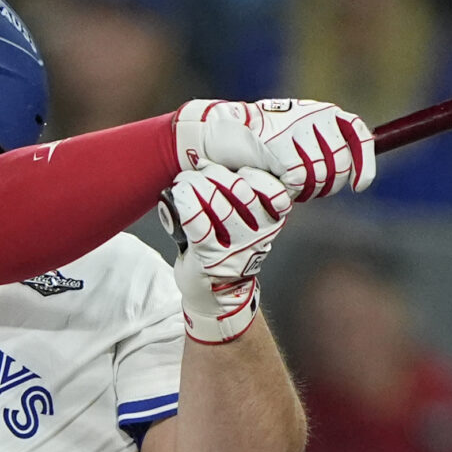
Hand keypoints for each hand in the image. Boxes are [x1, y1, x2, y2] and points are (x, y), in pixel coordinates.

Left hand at [160, 163, 291, 343]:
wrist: (216, 292)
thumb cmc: (230, 247)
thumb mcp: (249, 221)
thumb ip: (246, 193)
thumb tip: (221, 159)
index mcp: (272, 219)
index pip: (269, 186)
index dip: (248, 171)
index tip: (233, 167)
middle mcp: (259, 233)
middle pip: (239, 189)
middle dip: (215, 173)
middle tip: (200, 171)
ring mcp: (235, 246)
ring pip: (217, 202)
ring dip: (196, 184)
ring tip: (185, 180)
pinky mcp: (211, 256)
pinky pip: (198, 222)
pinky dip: (187, 202)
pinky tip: (180, 192)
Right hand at [173, 97, 374, 201]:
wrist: (222, 132)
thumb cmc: (261, 141)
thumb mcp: (298, 138)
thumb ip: (325, 150)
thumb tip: (355, 174)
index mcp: (325, 112)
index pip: (359, 135)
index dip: (364, 164)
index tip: (359, 186)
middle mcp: (317, 116)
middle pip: (341, 165)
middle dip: (326, 185)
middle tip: (303, 186)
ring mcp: (300, 130)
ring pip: (321, 176)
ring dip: (304, 188)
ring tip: (283, 178)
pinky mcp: (283, 146)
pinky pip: (299, 180)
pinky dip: (287, 187)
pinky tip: (272, 176)